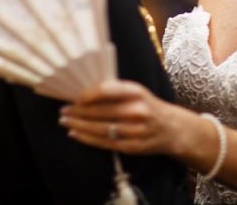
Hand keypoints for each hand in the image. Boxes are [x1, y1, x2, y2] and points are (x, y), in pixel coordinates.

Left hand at [60, 79, 180, 154]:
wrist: (172, 128)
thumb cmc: (148, 106)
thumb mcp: (137, 92)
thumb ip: (115, 90)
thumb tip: (84, 92)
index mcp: (137, 92)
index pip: (106, 91)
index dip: (87, 95)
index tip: (74, 97)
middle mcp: (137, 111)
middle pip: (100, 112)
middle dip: (78, 112)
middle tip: (63, 111)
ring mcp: (135, 130)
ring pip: (100, 129)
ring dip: (79, 126)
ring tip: (65, 122)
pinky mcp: (133, 146)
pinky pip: (105, 143)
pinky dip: (87, 139)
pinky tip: (76, 134)